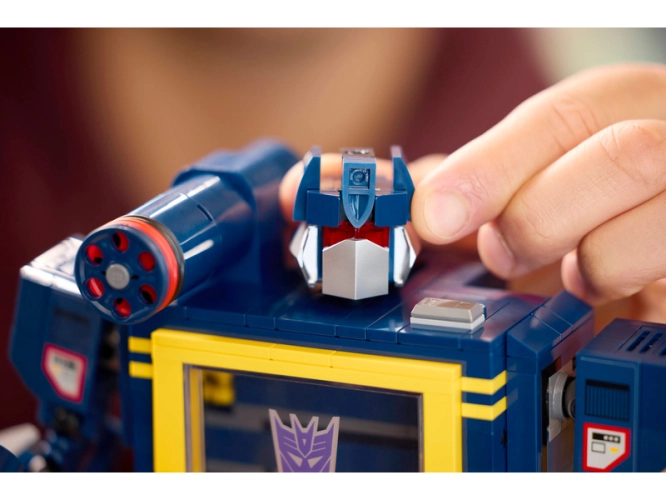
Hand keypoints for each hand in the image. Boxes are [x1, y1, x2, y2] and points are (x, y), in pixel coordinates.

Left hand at [279, 64, 665, 322]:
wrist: (664, 223)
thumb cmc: (585, 203)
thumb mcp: (524, 180)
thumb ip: (458, 181)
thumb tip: (352, 187)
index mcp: (611, 110)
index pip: (556, 120)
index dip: (489, 170)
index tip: (432, 217)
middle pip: (619, 157)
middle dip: (539, 219)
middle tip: (505, 253)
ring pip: (652, 224)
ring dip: (592, 264)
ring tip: (571, 274)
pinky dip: (634, 299)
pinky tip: (619, 299)